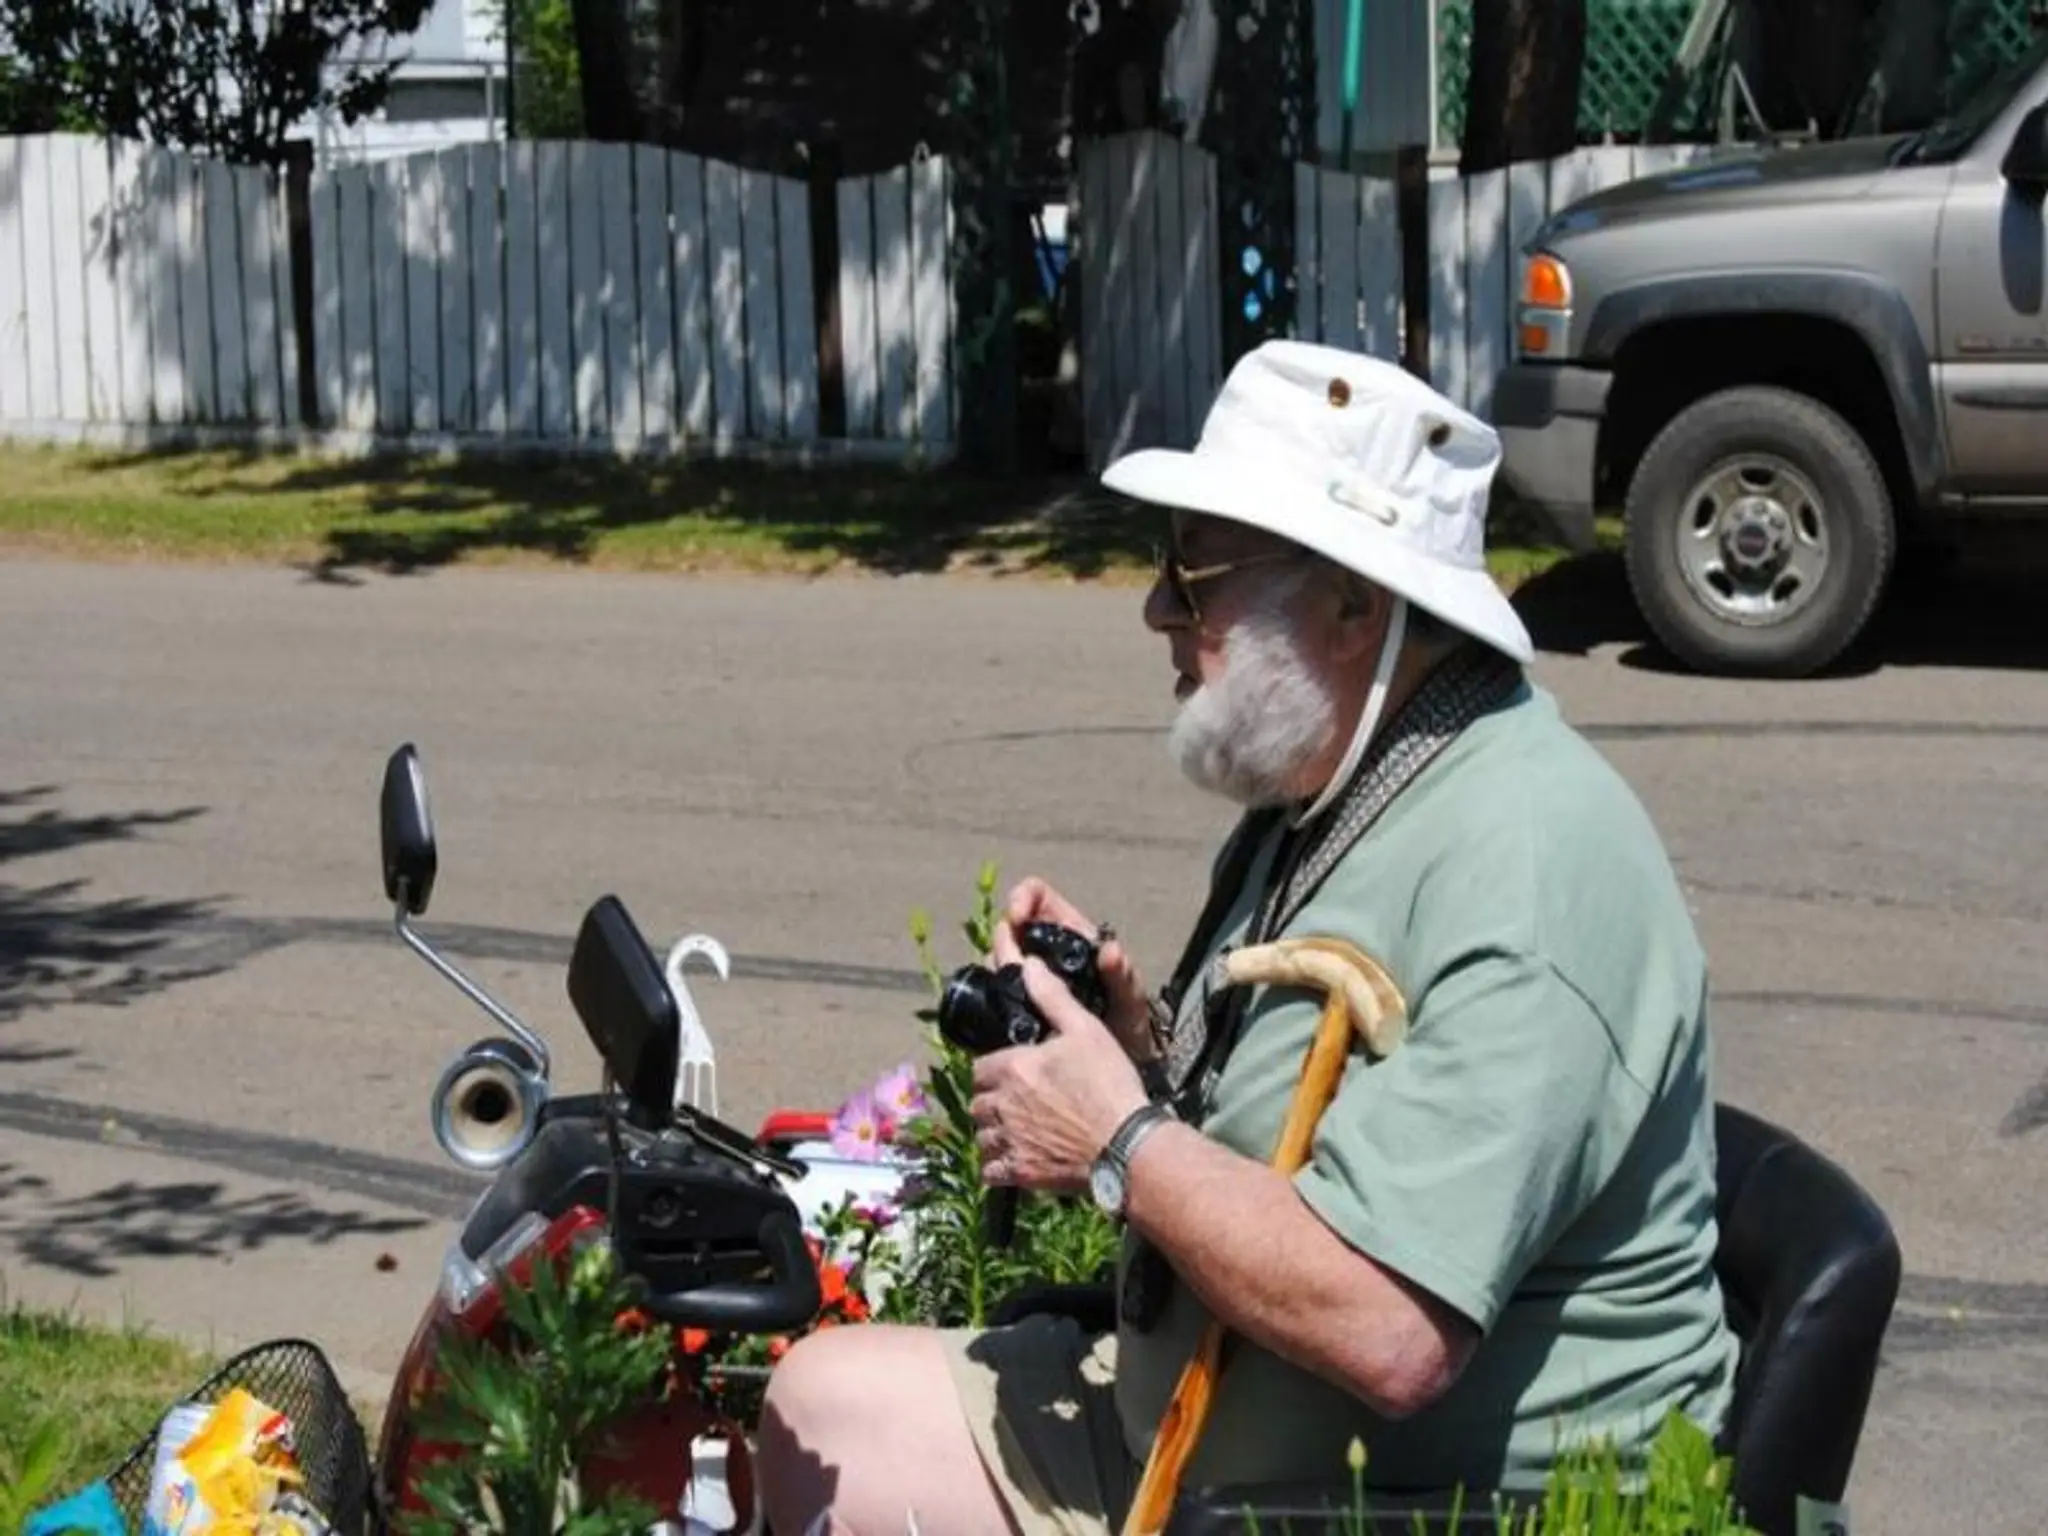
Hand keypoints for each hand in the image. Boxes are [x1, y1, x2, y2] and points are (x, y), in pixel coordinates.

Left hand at [969, 958, 1150, 1196]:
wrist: (1127, 1145)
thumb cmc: (1110, 1085)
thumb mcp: (1086, 1030)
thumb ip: (1052, 997)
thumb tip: (1028, 965)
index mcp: (1013, 1067)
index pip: (981, 1067)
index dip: (995, 1069)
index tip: (1013, 1072)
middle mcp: (1003, 1105)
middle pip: (978, 1102)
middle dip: (992, 1100)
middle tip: (1017, 1101)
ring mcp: (1009, 1142)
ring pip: (982, 1136)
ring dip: (993, 1133)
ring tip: (1016, 1130)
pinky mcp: (1020, 1173)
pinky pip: (990, 1171)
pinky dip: (998, 1166)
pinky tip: (1016, 1158)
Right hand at [994, 878, 1158, 1063]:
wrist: (1116, 1066)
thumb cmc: (1129, 1025)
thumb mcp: (1130, 1000)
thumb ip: (1123, 976)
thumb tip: (1111, 951)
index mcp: (1072, 932)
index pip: (1037, 895)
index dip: (1023, 898)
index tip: (1018, 919)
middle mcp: (1046, 948)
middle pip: (1010, 927)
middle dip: (1004, 942)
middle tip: (1010, 967)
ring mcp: (1029, 975)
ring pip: (998, 958)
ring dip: (997, 970)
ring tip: (1011, 995)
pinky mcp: (1017, 1001)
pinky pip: (995, 989)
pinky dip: (993, 995)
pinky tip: (1002, 1012)